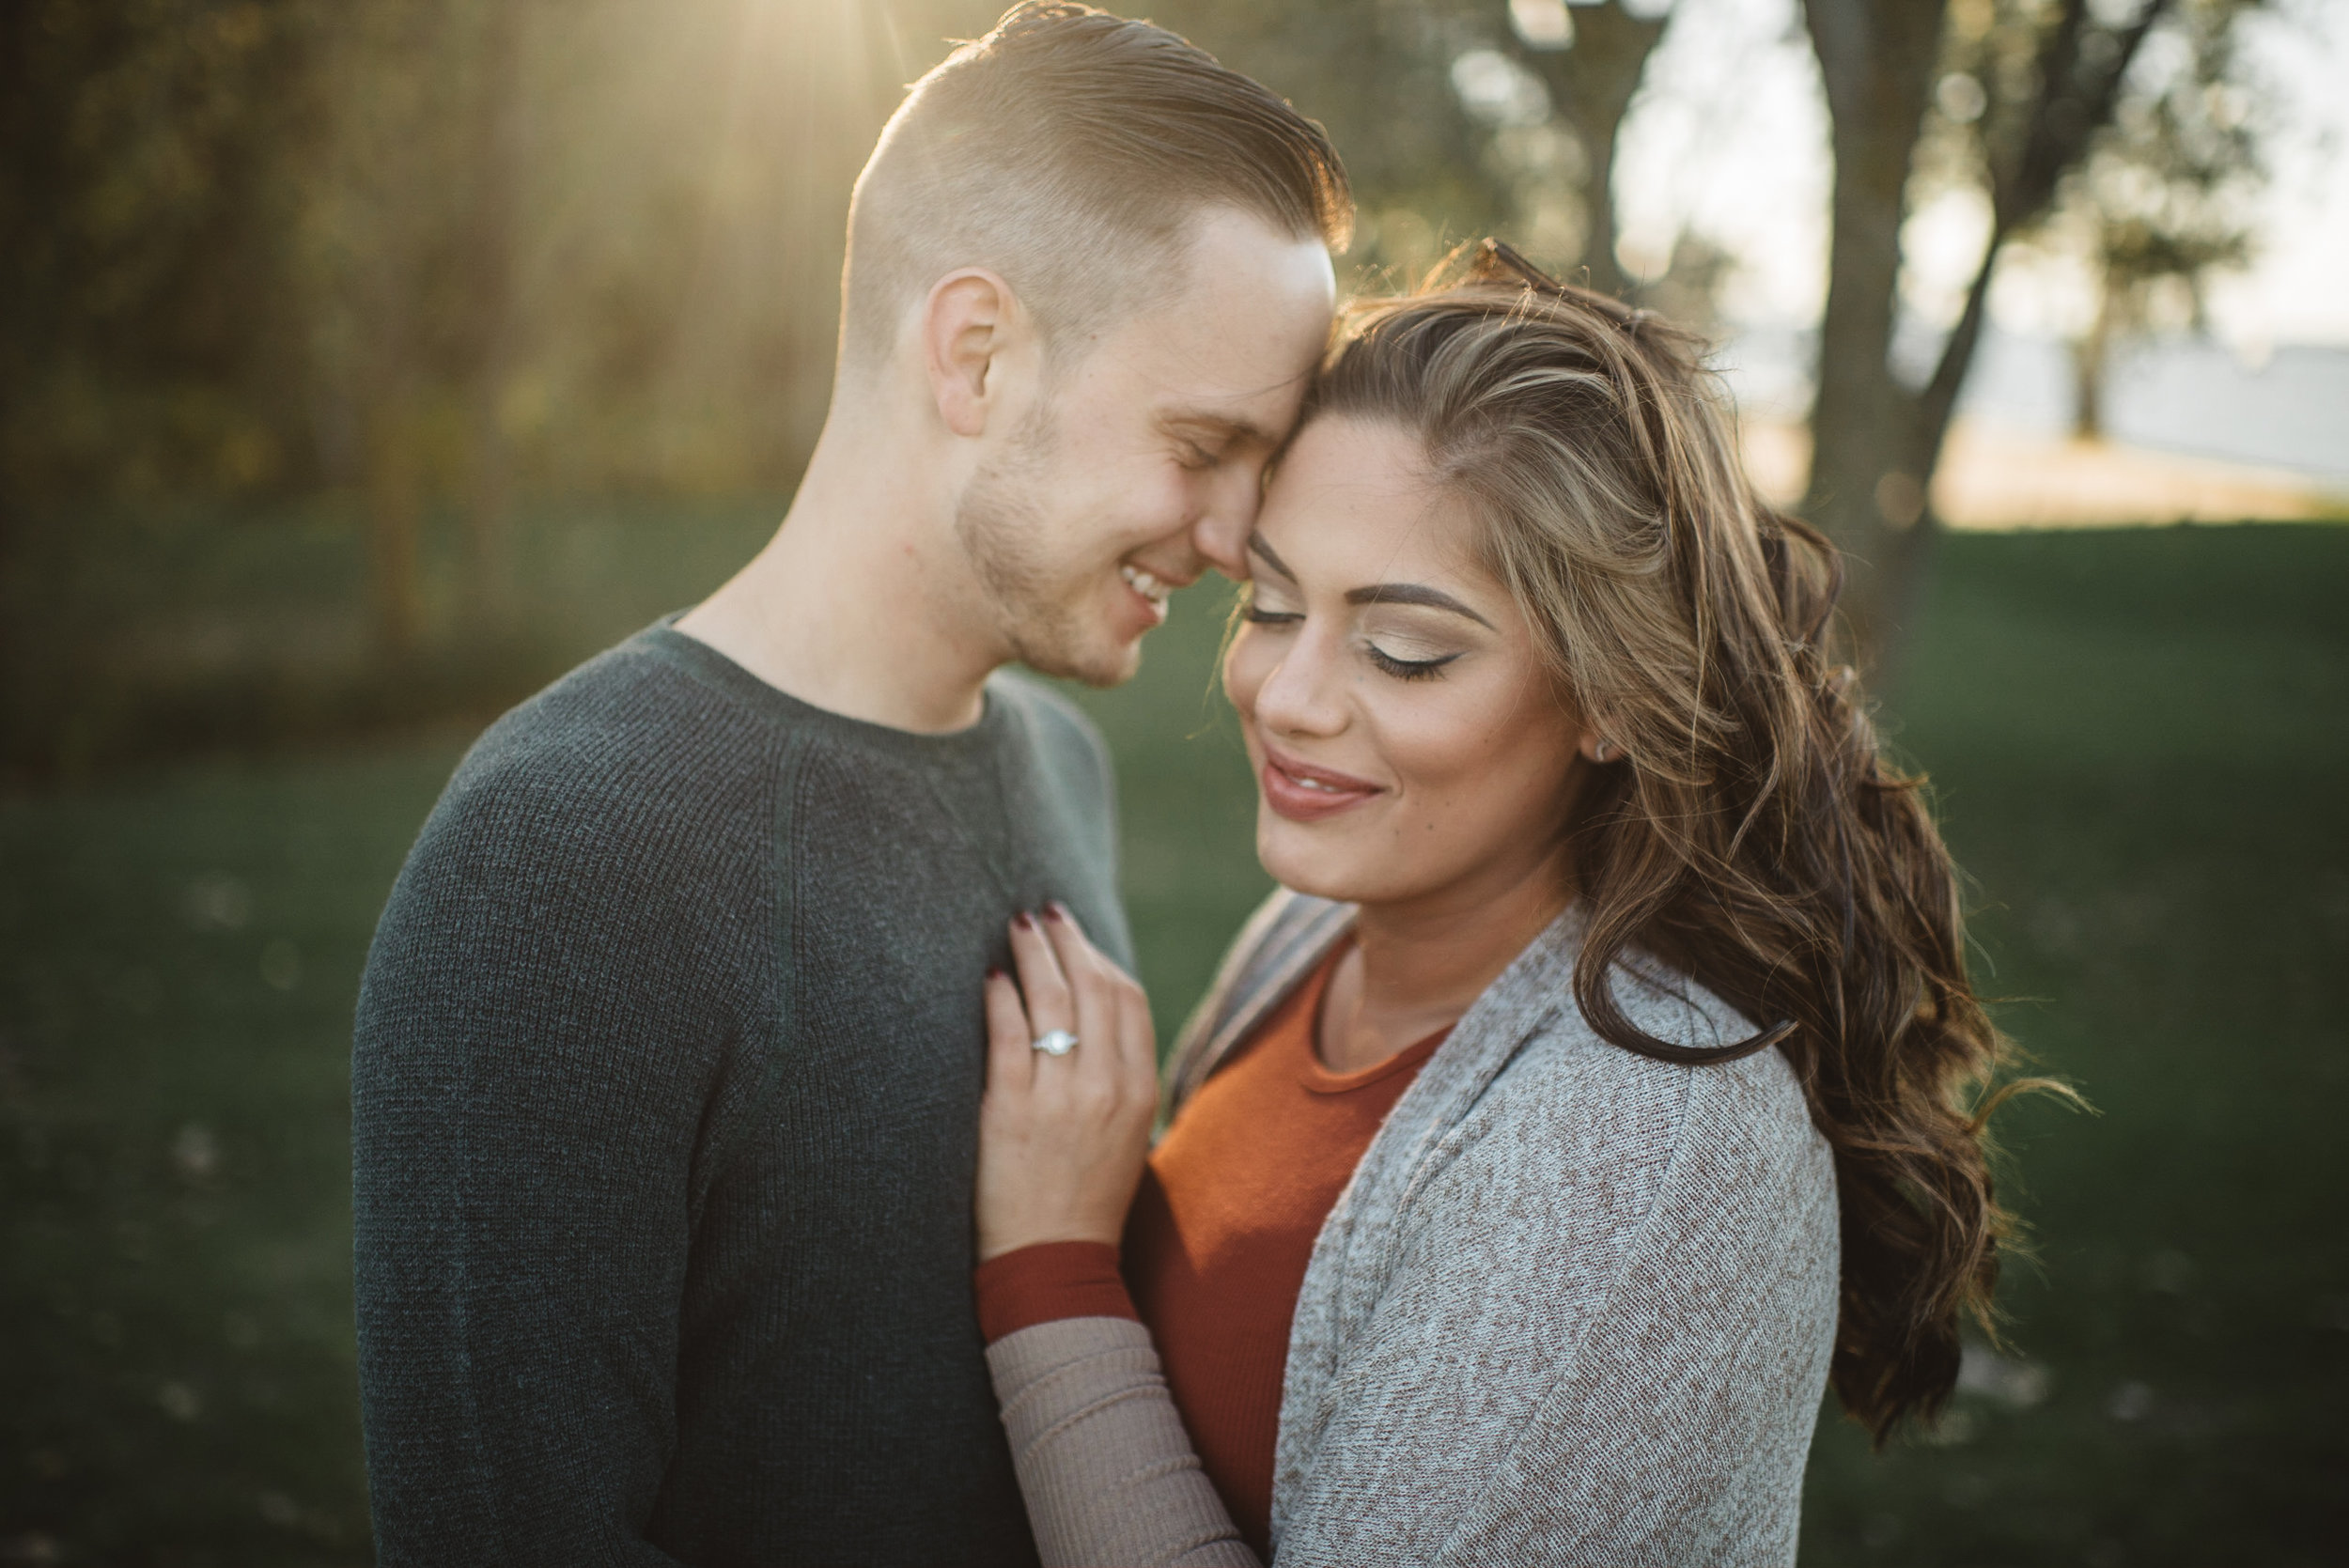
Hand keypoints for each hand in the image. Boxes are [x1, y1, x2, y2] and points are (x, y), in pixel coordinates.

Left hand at [976, 904, 1158, 1262]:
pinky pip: (1008, 1037)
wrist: (1054, 1260)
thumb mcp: (1127, 1137)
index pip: (1128, 999)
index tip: (1076, 935)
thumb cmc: (1087, 1201)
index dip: (1100, 956)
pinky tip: (990, 976)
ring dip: (1032, 955)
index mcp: (1140, 1091)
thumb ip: (1119, 1080)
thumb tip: (1095, 1022)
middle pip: (1092, 988)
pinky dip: (1000, 998)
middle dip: (1067, 942)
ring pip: (1051, 1003)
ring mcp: (1061, 1099)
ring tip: (1015, 928)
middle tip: (1044, 913)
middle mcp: (1107, 1088)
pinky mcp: (1013, 1112)